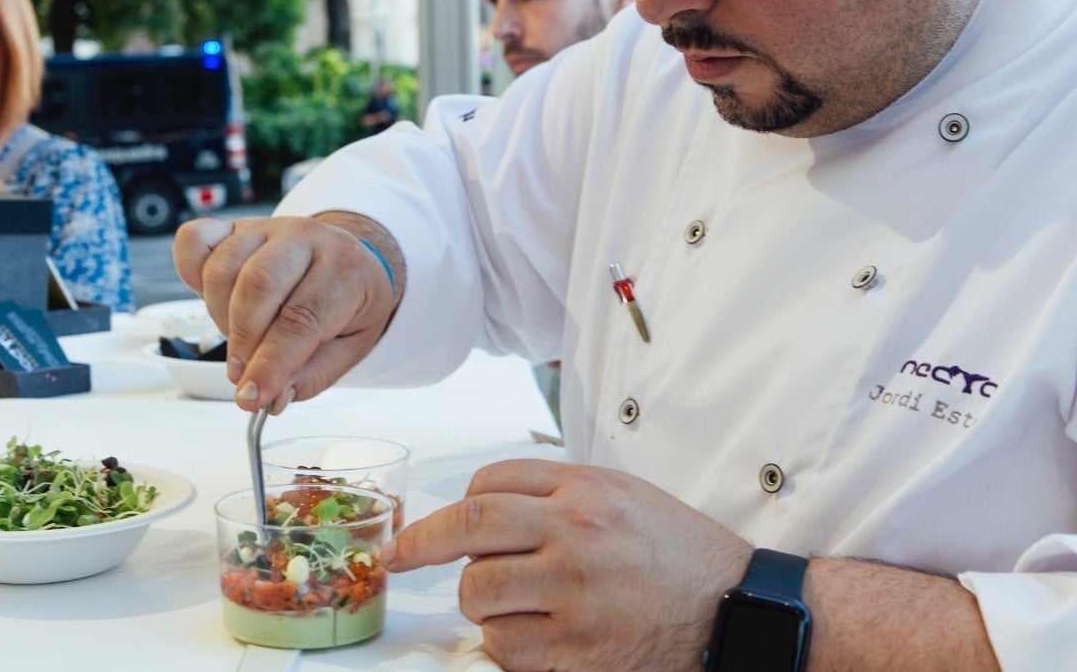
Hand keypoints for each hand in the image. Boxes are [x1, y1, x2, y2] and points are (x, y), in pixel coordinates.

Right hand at [172, 213, 401, 412]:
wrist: (348, 261)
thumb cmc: (348, 303)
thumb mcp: (351, 346)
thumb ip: (312, 375)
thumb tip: (273, 397)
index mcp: (347, 267)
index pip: (300, 319)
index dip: (270, 364)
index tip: (251, 396)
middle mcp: (307, 237)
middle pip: (258, 287)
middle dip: (242, 343)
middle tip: (241, 375)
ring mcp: (268, 227)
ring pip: (223, 270)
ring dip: (220, 317)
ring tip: (241, 340)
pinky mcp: (235, 227)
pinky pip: (195, 242)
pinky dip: (190, 273)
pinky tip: (214, 301)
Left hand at [383, 460, 752, 671]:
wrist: (737, 607)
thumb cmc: (680, 552)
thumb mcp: (623, 494)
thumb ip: (557, 493)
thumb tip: (484, 507)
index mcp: (585, 489)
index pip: (488, 483)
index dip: (449, 507)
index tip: (425, 528)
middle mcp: (575, 533)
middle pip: (467, 528)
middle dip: (419, 545)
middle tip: (396, 558)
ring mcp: (575, 593)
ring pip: (476, 593)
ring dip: (477, 602)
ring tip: (509, 605)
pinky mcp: (579, 650)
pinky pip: (504, 647)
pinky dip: (504, 645)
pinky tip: (532, 637)